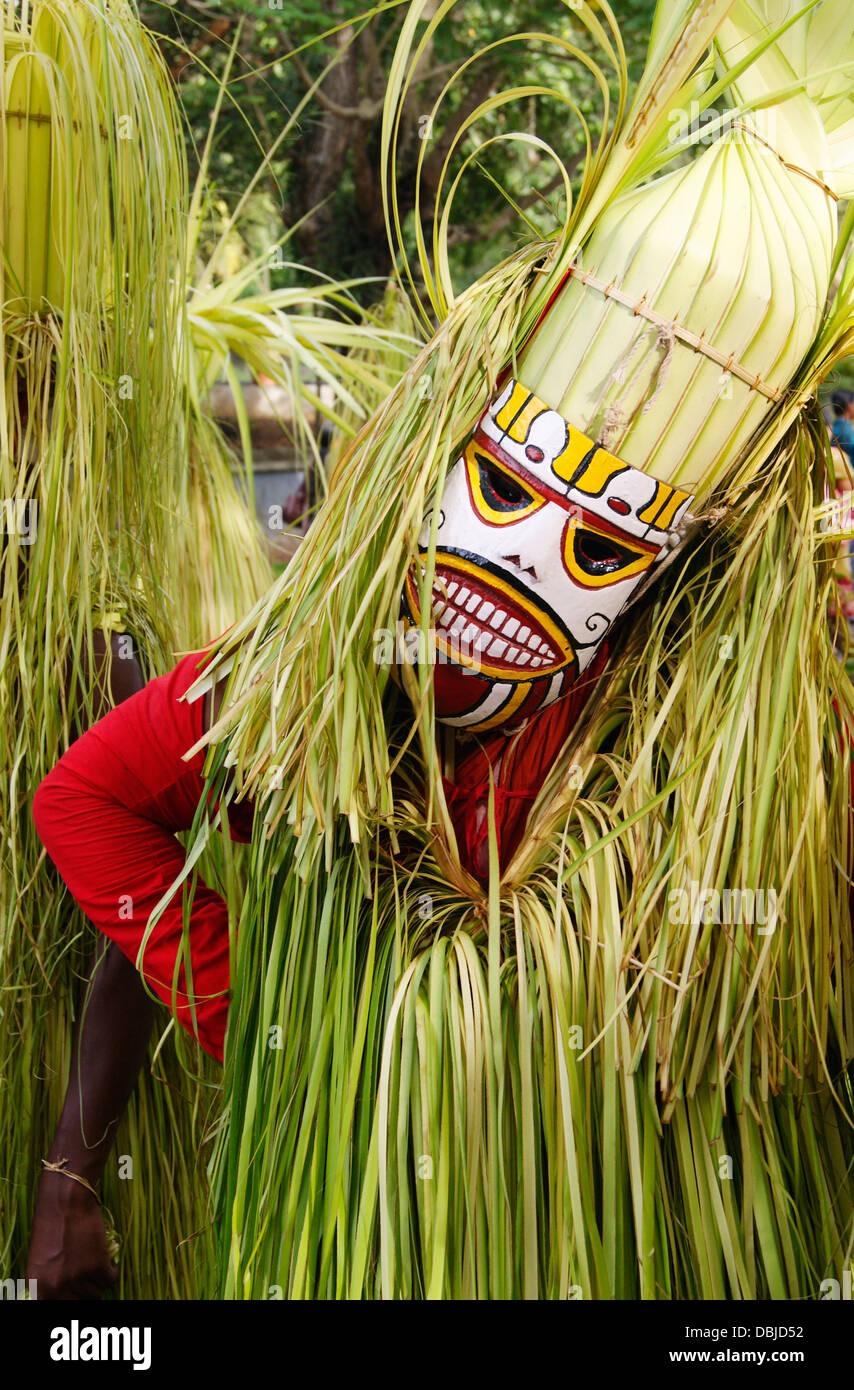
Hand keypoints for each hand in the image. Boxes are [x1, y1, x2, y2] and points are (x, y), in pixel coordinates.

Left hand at [26, 1170, 118, 1299]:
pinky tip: (107, 1260)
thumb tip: (64, 1294)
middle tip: (89, 1278)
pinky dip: (111, 1271)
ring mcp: (76, 1278)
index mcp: (38, 1285)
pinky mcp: (97, 1267)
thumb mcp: (42, 1257)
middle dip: (85, 1292)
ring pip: (96, 1293)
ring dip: (98, 1280)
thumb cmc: (53, 1222)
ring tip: (96, 1263)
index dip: (70, 1299)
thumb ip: (49, 1280)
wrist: (67, 1198)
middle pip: (78, 1303)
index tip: (77, 1294)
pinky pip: (110, 1280)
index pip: (55, 1306)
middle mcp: (56, 1286)